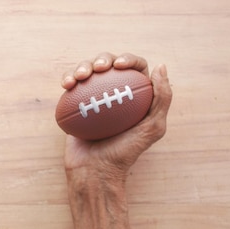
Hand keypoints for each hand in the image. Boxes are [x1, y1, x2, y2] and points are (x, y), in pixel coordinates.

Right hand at [61, 52, 172, 179]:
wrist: (94, 171)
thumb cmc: (124, 153)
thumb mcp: (153, 128)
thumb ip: (162, 98)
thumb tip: (161, 66)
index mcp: (136, 96)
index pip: (135, 68)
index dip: (128, 59)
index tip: (118, 66)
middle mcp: (115, 94)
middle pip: (110, 65)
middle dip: (103, 58)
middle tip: (98, 69)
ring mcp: (93, 98)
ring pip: (88, 70)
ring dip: (83, 65)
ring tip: (80, 77)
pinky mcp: (74, 104)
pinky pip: (71, 86)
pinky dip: (68, 79)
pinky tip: (67, 84)